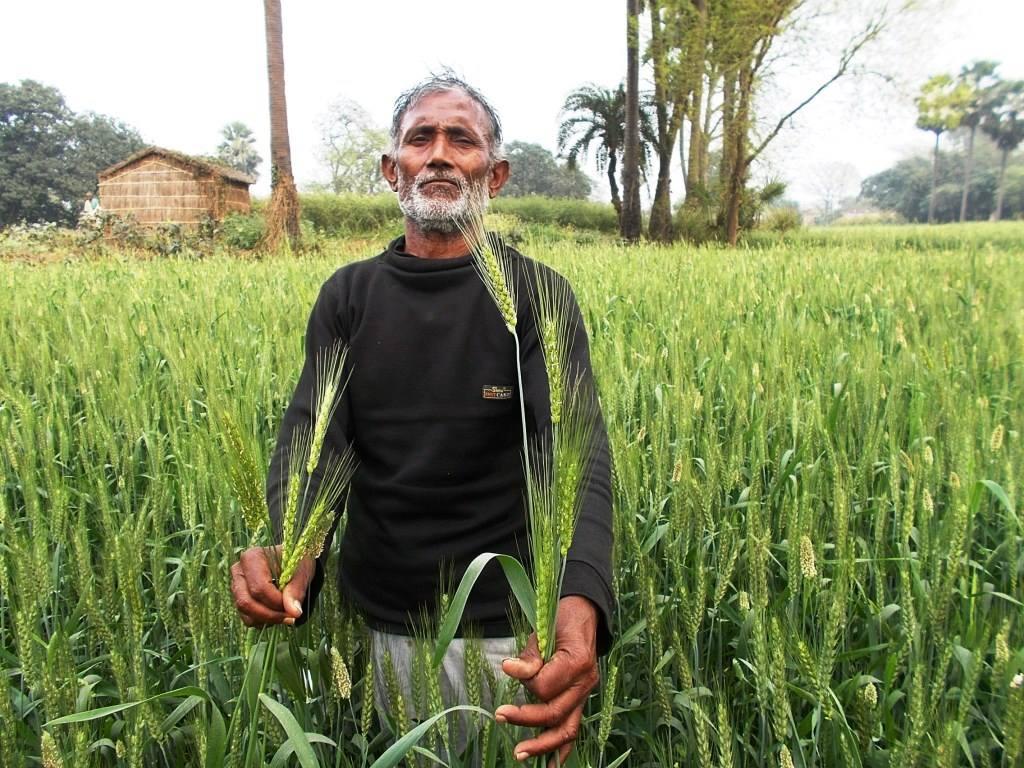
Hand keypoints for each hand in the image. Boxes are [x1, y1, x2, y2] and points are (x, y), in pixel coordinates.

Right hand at [230, 545, 314, 627]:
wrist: (294, 564)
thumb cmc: (298, 563)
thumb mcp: (302, 572)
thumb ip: (296, 590)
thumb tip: (294, 612)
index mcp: (252, 557)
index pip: (258, 588)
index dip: (276, 602)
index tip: (293, 607)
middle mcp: (239, 571)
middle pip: (246, 602)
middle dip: (270, 614)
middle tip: (291, 617)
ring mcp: (236, 587)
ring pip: (246, 613)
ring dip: (268, 620)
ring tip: (288, 616)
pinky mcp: (240, 600)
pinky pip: (247, 618)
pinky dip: (264, 621)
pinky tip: (279, 615)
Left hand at [495, 596, 599, 766]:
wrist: (584, 616)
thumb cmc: (561, 620)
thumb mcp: (543, 630)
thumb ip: (529, 656)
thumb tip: (508, 670)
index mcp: (577, 662)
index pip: (546, 686)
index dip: (526, 682)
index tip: (511, 668)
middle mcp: (585, 683)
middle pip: (555, 712)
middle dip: (526, 718)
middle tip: (500, 716)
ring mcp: (585, 695)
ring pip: (567, 729)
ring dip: (543, 746)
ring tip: (520, 754)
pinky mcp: (580, 701)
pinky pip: (573, 729)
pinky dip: (561, 750)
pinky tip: (550, 766)